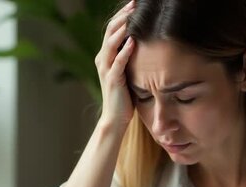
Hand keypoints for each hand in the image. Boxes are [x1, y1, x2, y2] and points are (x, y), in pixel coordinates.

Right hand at [95, 0, 135, 127]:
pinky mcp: (112, 80)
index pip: (112, 29)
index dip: (122, 15)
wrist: (115, 118)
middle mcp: (102, 59)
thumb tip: (143, 42)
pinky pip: (118, 62)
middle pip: (110, 31)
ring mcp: (106, 69)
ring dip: (123, 28)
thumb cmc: (124, 96)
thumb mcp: (127, 72)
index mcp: (105, 56)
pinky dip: (125, 50)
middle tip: (134, 4)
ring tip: (133, 16)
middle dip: (123, 16)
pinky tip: (133, 41)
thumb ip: (129, 57)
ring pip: (111, 43)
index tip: (134, 4)